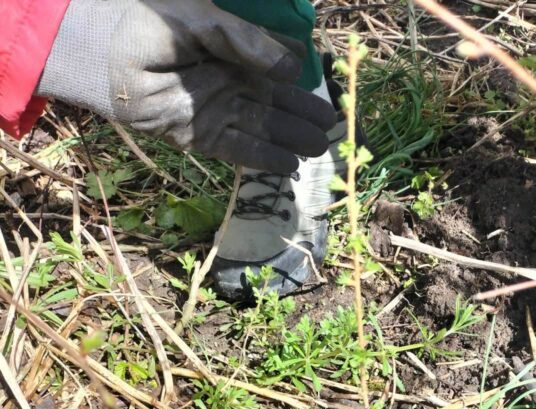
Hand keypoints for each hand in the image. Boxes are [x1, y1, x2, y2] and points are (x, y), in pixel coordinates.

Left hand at [37, 0, 335, 170]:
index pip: (276, 68)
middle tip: (333, 127)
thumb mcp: (205, 21)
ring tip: (319, 148)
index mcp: (234, 52)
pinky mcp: (203, 137)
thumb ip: (246, 41)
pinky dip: (264, 160)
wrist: (108, 57)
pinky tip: (289, 166)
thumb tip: (291, 66)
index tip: (324, 87)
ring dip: (291, 139)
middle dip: (303, 115)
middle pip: (275, 103)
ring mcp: (218, 112)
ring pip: (263, 129)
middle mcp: (230, 84)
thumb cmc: (153, 27)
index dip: (300, 78)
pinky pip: (240, 151)